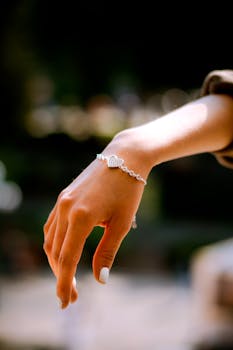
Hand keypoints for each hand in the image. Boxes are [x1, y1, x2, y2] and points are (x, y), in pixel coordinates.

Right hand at [43, 132, 149, 308]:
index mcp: (81, 217)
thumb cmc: (128, 190)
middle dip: (61, 276)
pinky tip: (63, 252)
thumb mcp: (122, 224)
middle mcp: (65, 209)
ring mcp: (61, 202)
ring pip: (50, 240)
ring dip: (57, 261)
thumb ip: (108, 252)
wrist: (124, 157)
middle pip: (55, 252)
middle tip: (72, 296)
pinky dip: (55, 244)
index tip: (65, 302)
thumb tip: (100, 280)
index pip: (66, 259)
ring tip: (68, 277)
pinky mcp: (63, 197)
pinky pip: (52, 226)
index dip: (65, 283)